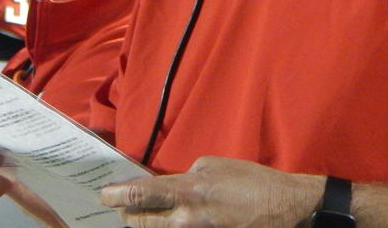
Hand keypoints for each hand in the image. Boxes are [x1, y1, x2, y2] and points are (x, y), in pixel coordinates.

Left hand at [99, 156, 324, 227]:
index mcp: (187, 190)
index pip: (140, 194)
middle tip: (118, 207)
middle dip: (127, 214)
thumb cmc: (250, 182)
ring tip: (139, 216)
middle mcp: (186, 218)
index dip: (117, 195)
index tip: (104, 194)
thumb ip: (188, 176)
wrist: (283, 208)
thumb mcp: (215, 166)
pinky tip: (170, 220)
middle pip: (141, 221)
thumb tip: (173, 184)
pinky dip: (169, 226)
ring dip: (146, 223)